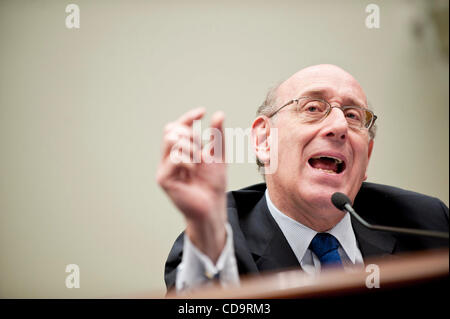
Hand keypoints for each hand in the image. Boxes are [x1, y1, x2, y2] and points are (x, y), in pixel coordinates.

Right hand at [156, 108, 226, 261]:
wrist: (213, 205)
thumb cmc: (213, 183)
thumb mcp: (218, 155)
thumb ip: (217, 136)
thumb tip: (219, 114)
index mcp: (180, 151)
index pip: (178, 127)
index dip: (188, 117)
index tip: (202, 112)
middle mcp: (169, 158)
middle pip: (171, 130)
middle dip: (190, 135)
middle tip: (202, 151)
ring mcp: (164, 168)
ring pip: (171, 140)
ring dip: (190, 147)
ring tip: (198, 162)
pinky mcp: (163, 178)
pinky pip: (173, 157)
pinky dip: (187, 160)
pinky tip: (193, 170)